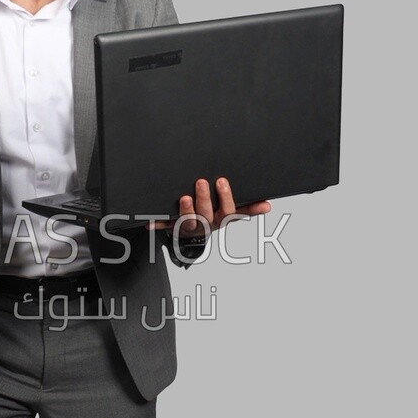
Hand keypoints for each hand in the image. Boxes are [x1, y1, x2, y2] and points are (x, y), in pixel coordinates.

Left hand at [148, 178, 270, 239]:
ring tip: (184, 198)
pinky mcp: (173, 227)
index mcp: (221, 218)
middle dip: (205, 199)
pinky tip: (149, 222)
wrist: (193, 236)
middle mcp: (206, 223)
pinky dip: (157, 224)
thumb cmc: (214, 216)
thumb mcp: (231, 212)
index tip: (223, 182)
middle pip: (207, 214)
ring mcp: (190, 226)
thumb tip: (269, 205)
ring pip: (188, 221)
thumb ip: (248, 208)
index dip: (227, 198)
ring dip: (186, 211)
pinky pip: (164, 226)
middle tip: (201, 182)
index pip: (228, 211)